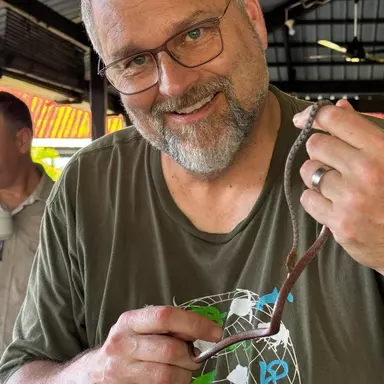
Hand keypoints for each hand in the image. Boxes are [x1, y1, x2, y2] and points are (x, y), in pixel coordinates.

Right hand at [90, 306, 221, 382]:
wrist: (93, 373)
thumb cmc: (127, 345)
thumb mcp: (141, 328)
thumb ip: (167, 326)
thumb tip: (202, 330)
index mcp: (130, 321)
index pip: (166, 316)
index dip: (194, 323)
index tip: (215, 332)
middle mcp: (122, 344)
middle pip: (171, 350)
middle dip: (191, 356)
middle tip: (195, 357)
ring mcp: (121, 371)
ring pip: (167, 376)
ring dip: (184, 375)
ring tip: (181, 370)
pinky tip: (171, 380)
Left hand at [293, 100, 383, 271]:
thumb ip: (367, 130)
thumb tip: (339, 106)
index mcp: (381, 149)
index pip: (334, 119)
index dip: (314, 116)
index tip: (304, 119)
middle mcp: (365, 171)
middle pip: (315, 145)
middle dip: (321, 150)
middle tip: (334, 161)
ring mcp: (350, 199)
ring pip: (307, 171)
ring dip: (316, 175)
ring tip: (336, 184)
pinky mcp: (339, 223)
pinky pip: (306, 198)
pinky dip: (315, 199)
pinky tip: (333, 202)